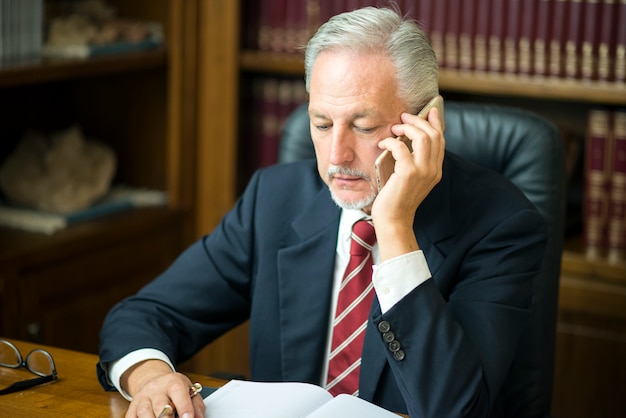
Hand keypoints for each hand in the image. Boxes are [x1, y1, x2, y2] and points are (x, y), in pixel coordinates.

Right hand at [122, 360, 204, 417]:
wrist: (154, 380)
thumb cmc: (175, 388)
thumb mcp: (189, 390)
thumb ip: (196, 405)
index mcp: (173, 381)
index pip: (178, 392)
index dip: (184, 407)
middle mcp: (156, 388)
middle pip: (160, 405)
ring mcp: (142, 397)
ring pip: (144, 412)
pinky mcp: (132, 407)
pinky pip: (132, 417)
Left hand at [371, 107, 444, 260]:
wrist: (393, 220)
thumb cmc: (397, 199)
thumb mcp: (410, 179)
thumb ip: (414, 162)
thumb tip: (406, 139)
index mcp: (435, 170)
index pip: (441, 140)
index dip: (436, 123)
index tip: (430, 111)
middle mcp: (433, 170)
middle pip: (433, 135)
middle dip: (418, 121)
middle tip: (404, 118)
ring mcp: (423, 171)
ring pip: (422, 137)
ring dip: (406, 128)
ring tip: (394, 129)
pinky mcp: (408, 173)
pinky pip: (400, 147)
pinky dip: (391, 141)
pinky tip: (383, 144)